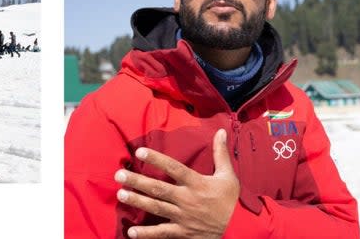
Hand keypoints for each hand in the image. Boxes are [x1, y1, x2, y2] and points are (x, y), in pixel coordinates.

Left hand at [115, 129, 239, 238]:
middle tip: (119, 175)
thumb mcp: (229, 176)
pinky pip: (162, 233)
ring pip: (156, 208)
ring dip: (137, 201)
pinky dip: (147, 234)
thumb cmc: (233, 201)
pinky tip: (132, 232)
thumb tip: (220, 131)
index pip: (174, 168)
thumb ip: (220, 153)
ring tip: (121, 194)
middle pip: (158, 189)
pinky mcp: (183, 232)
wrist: (241, 229)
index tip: (139, 151)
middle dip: (137, 181)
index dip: (156, 159)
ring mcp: (184, 217)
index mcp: (197, 183)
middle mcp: (187, 199)